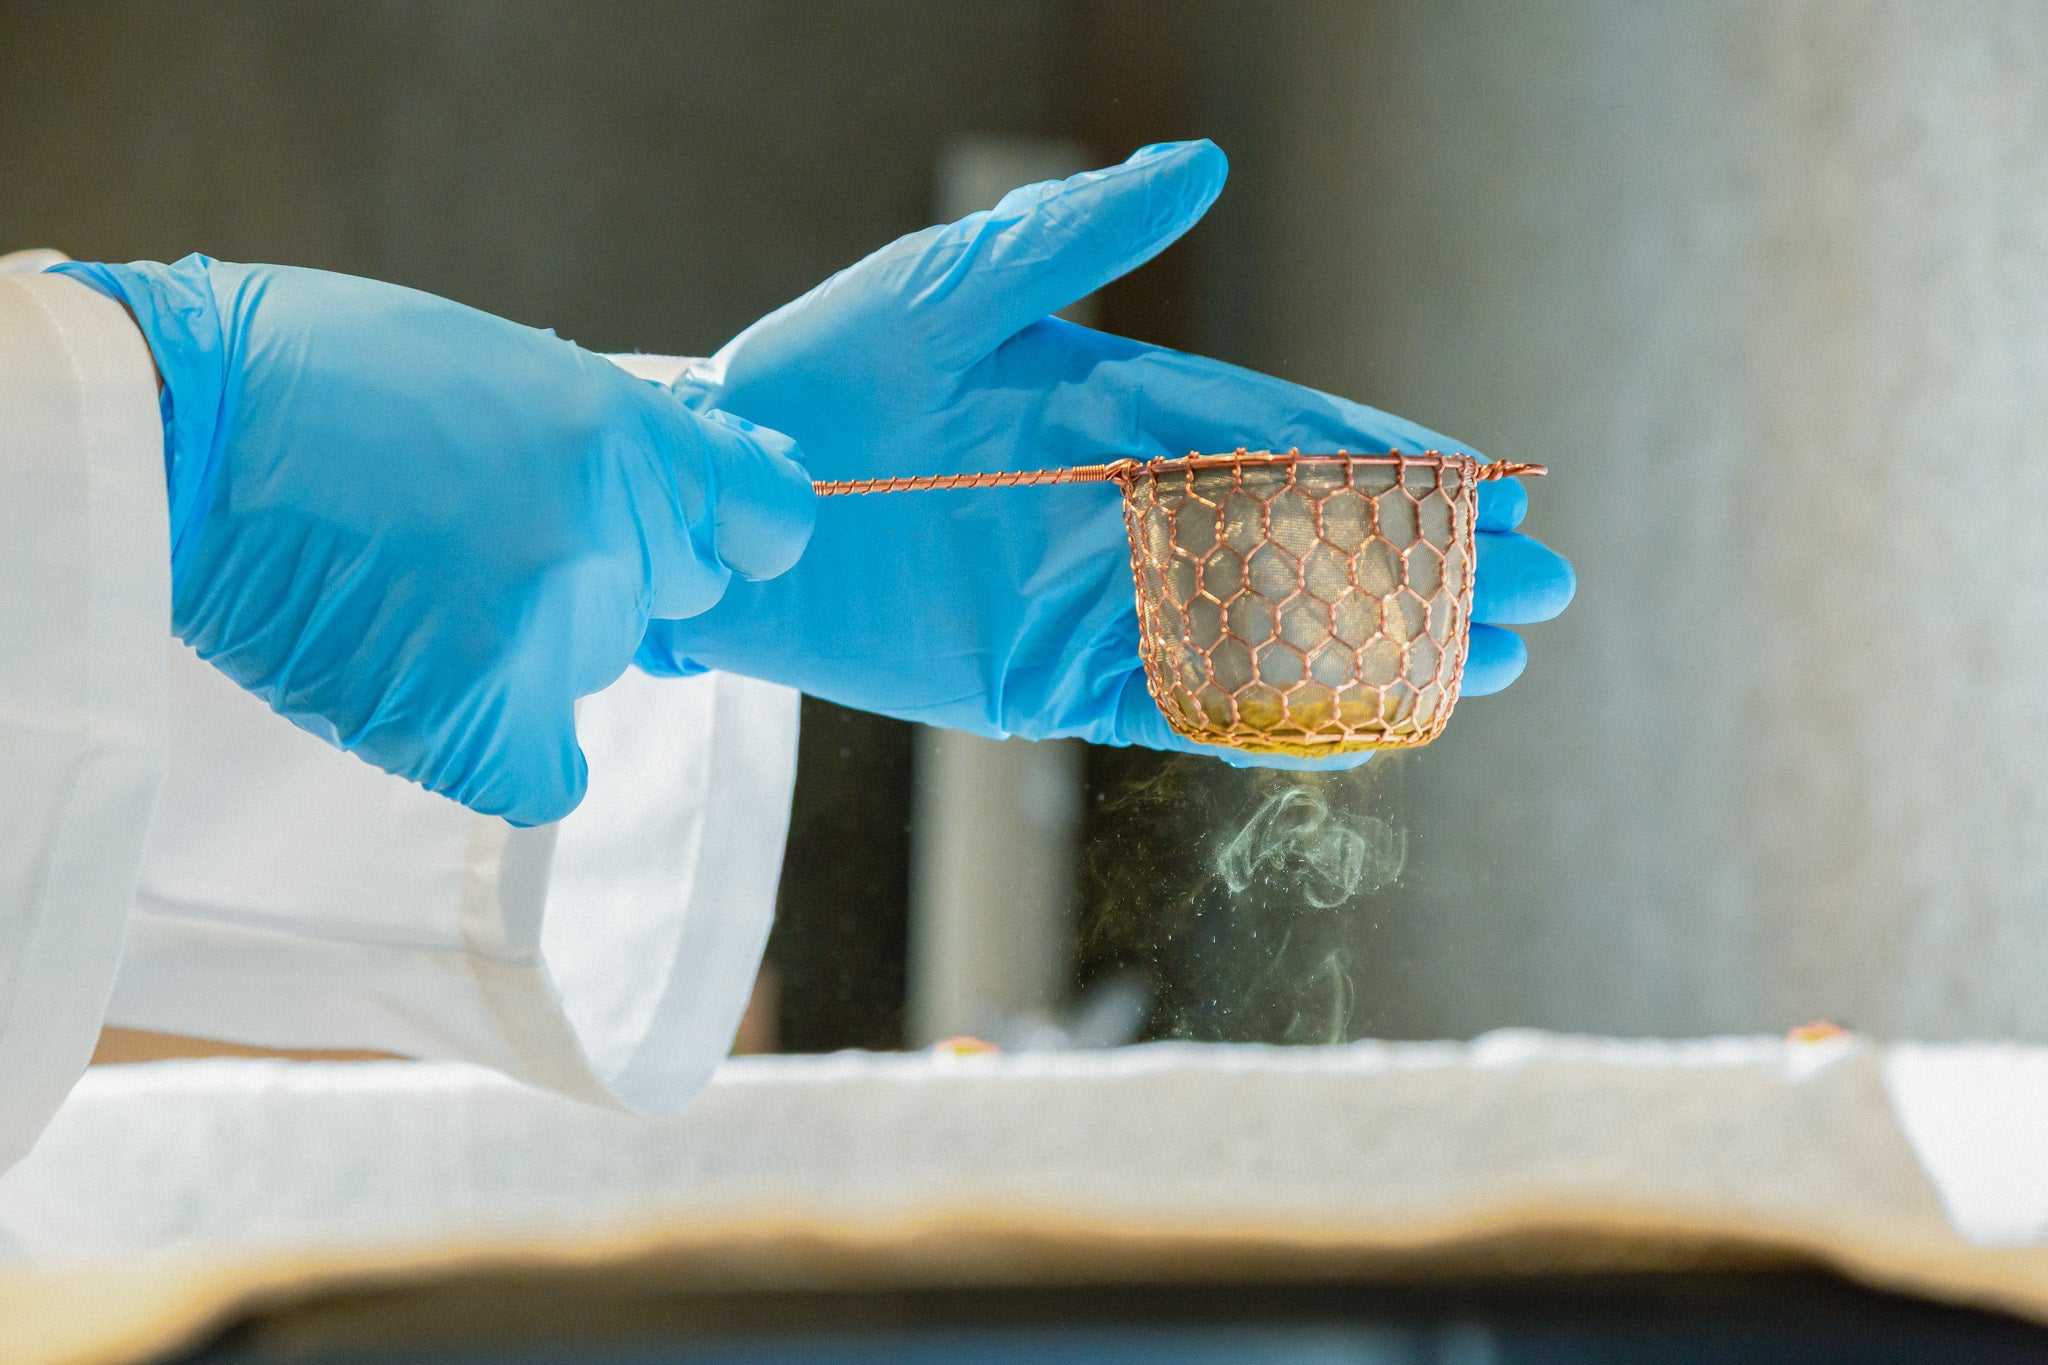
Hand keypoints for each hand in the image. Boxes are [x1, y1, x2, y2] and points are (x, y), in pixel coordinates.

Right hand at [54, 257, 813, 823]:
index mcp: (625, 434)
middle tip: (491, 532)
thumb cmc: (328, 380)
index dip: (735, 524)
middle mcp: (611, 536)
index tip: (708, 530)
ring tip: (414, 580)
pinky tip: (439, 689)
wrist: (184, 429)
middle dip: (612, 565)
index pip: (767, 514)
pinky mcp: (478, 722)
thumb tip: (698, 503)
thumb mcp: (508, 366)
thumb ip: (613, 441)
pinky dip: (503, 748)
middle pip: (675, 589)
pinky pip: (544, 776)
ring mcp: (550, 636)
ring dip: (535, 638)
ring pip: (597, 661)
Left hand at [636, 140, 1573, 766]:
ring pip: (1268, 632)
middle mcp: (1136, 509)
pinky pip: (1175, 704)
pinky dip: (1263, 717)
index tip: (1499, 490)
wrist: (719, 489)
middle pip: (1314, 545)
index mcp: (1133, 409)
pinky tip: (1357, 726)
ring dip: (1379, 651)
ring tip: (1490, 667)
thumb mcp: (957, 288)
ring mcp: (1097, 598)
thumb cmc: (823, 372)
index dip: (1402, 468)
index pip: (1298, 440)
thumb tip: (1205, 165)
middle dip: (1429, 569)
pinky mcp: (1044, 674)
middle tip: (1541, 595)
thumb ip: (1082, 239)